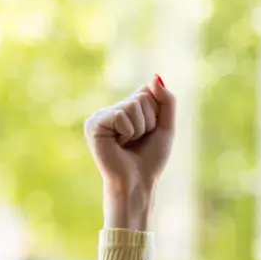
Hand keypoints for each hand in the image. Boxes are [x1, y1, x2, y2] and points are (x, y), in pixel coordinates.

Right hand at [84, 74, 175, 195]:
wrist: (138, 182)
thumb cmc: (150, 159)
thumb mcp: (165, 126)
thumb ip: (166, 100)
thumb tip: (155, 76)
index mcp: (124, 109)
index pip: (147, 91)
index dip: (156, 114)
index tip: (148, 133)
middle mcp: (111, 110)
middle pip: (142, 97)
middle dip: (149, 121)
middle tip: (138, 141)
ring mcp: (100, 116)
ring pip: (133, 105)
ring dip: (140, 128)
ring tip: (129, 144)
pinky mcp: (93, 124)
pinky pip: (121, 115)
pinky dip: (128, 132)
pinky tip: (119, 144)